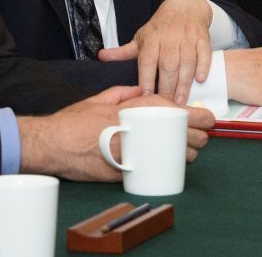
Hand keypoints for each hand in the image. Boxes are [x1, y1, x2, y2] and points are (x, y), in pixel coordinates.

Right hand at [19, 86, 215, 179]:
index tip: (209, 119)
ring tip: (189, 153)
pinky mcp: (125, 172)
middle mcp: (138, 129)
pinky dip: (165, 168)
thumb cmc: (74, 121)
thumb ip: (124, 93)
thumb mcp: (101, 98)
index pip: (177, 111)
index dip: (199, 117)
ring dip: (186, 155)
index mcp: (134, 108)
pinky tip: (170, 166)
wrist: (52, 144)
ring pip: (173, 156)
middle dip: (198, 138)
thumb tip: (141, 90)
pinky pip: (154, 170)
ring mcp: (133, 152)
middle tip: (202, 138)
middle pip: (182, 135)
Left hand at [99, 0, 213, 103]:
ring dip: (184, 82)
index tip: (146, 97)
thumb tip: (101, 56)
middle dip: (167, 87)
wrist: (184, 8)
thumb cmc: (160, 28)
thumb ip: (123, 52)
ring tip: (181, 101)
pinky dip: (203, 66)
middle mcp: (168, 39)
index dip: (146, 80)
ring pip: (186, 62)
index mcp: (151, 40)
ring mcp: (187, 39)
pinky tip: (201, 80)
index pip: (147, 62)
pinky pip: (204, 53)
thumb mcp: (141, 37)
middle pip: (167, 65)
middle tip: (167, 107)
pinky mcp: (202, 38)